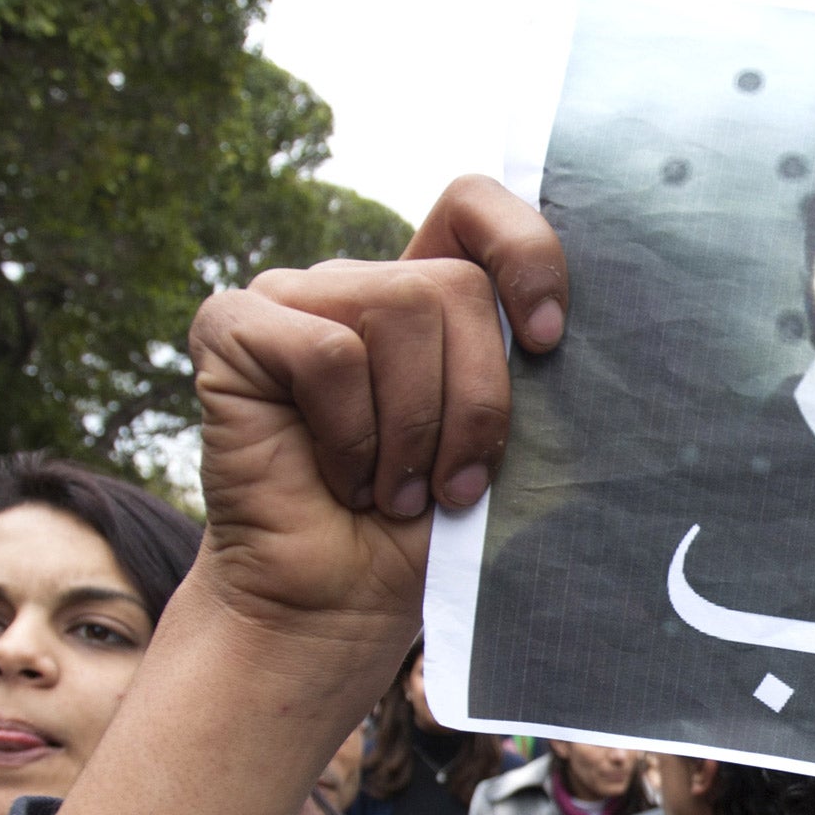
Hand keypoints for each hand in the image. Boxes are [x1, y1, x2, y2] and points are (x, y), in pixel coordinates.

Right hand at [185, 175, 565, 671]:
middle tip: (454, 486)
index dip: (524, 251)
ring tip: (398, 492)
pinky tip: (343, 481)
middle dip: (475, 401)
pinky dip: (352, 435)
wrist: (340, 608)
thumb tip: (580, 337)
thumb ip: (529, 378)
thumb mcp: (506, 448)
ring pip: (400, 309)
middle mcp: (361, 285)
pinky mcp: (234, 327)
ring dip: (416, 428)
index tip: (549, 341)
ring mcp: (291, 297)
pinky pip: (327, 353)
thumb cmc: (429, 538)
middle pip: (454, 285)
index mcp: (429, 299)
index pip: (476, 206)